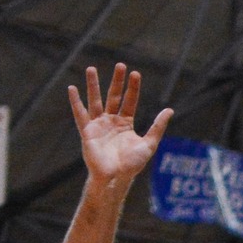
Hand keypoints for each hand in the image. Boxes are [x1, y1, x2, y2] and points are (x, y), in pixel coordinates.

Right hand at [67, 64, 172, 186]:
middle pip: (114, 96)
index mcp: (125, 124)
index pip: (129, 101)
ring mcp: (99, 125)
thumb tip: (170, 110)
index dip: (132, 88)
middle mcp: (111, 121)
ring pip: (95, 100)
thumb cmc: (132, 164)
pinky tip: (72, 88)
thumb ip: (157, 127)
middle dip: (117, 81)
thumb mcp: (149, 143)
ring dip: (93, 85)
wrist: (116, 177)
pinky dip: (75, 102)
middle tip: (120, 65)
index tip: (135, 73)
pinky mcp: (87, 131)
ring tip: (91, 68)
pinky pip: (80, 114)